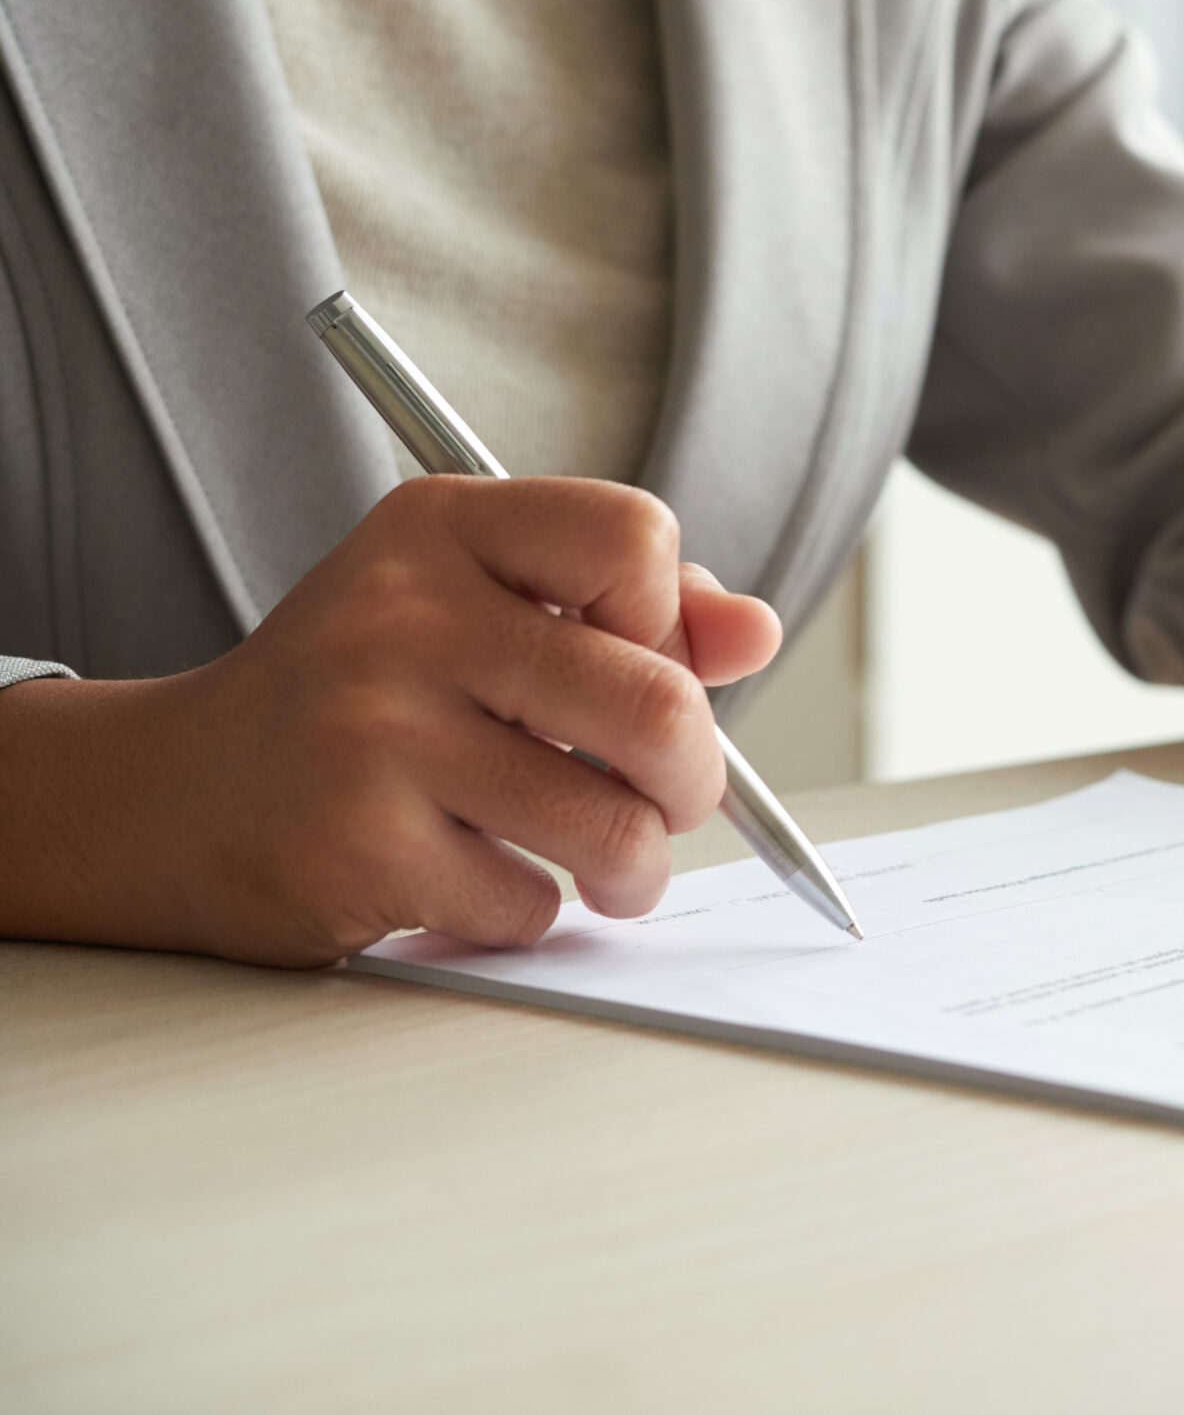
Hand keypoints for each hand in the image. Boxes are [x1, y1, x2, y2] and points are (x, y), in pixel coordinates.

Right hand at [0, 476, 780, 965]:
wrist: (170, 795)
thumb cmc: (363, 696)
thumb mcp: (478, 606)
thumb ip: (631, 611)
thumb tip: (754, 634)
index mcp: (442, 530)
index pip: (634, 538)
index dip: (667, 619)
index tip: (637, 661)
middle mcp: (404, 616)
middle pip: (656, 702)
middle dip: (695, 778)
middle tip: (669, 800)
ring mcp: (374, 732)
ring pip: (612, 824)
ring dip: (635, 867)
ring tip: (610, 865)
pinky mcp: (356, 848)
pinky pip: (528, 903)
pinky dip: (528, 912)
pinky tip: (477, 882)